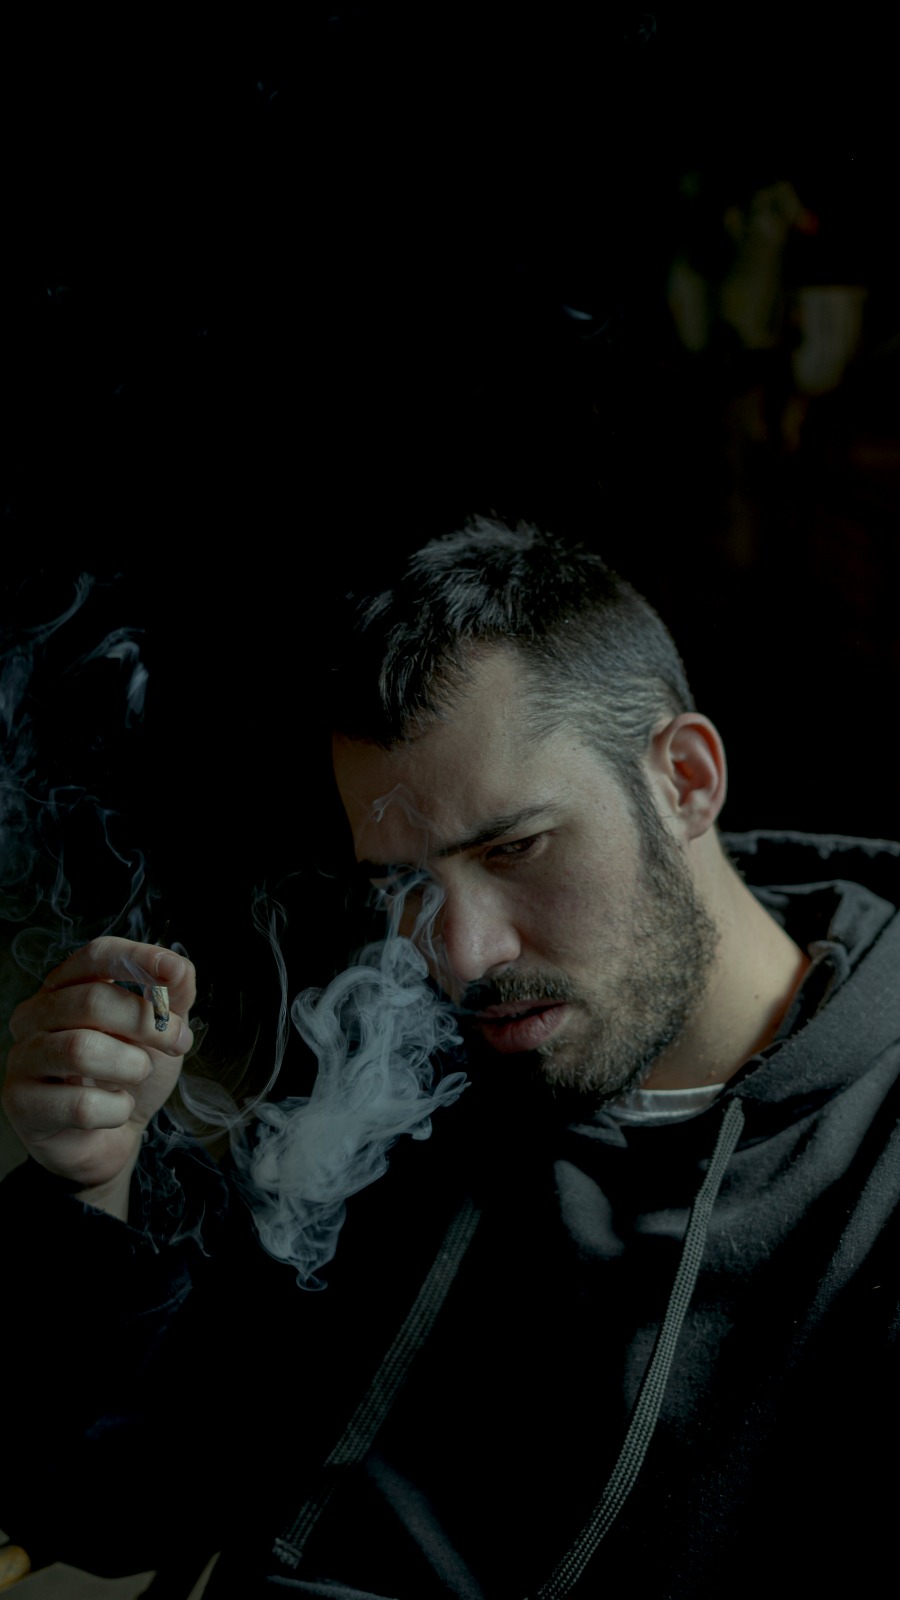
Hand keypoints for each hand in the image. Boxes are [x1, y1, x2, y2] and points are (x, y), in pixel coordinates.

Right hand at [3, 937, 195, 1210]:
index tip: (174, 972)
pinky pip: (79, 1105)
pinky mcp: (21, 1102)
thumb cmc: (129, 1075)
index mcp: (68, 986)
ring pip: (81, 1050)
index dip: (137, 959)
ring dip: (130, 1067)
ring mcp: (23, 1057)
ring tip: (137, 1076)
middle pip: (92, 1001)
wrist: (114, 1136)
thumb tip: (178, 967)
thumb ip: (172, 996)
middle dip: (147, 1024)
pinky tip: (114, 1109)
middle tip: (178, 1043)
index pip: (97, 956)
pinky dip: (115, 1109)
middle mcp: (36, 1014)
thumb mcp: (159, 1031)